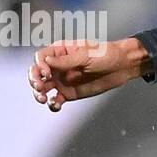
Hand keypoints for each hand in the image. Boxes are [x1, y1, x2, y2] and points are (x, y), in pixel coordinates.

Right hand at [27, 37, 149, 111]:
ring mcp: (62, 80)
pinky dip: (53, 104)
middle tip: (39, 87)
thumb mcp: (86, 55)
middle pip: (36, 73)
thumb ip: (67, 60)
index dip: (39, 65)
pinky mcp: (69, 93)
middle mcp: (58, 66)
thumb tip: (46, 61)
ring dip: (39, 94)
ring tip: (43, 98)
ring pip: (43, 88)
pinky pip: (56, 100)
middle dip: (34, 80)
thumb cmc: (106, 54)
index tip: (46, 72)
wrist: (122, 66)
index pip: (40, 58)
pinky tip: (56, 105)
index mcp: (60, 51)